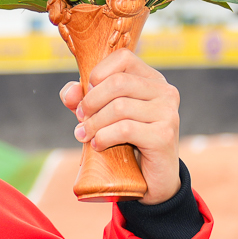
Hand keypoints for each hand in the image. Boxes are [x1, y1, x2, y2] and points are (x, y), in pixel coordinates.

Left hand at [60, 50, 182, 203]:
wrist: (151, 180)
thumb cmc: (125, 143)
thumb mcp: (101, 116)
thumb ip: (83, 99)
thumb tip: (69, 93)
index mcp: (152, 80)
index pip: (123, 57)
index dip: (97, 74)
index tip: (86, 96)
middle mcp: (165, 92)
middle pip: (117, 82)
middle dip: (91, 101)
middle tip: (81, 120)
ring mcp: (168, 113)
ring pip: (119, 107)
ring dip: (93, 123)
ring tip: (85, 135)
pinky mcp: (164, 136)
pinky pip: (125, 129)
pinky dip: (104, 137)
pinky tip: (98, 145)